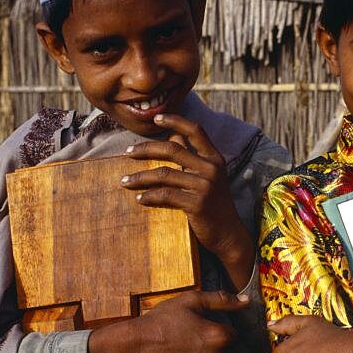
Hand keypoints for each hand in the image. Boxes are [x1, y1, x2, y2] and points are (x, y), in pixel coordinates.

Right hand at [89, 290, 247, 352]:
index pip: (235, 336)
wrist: (136, 347)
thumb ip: (222, 300)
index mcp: (219, 335)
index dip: (222, 332)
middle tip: (201, 344)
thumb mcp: (191, 301)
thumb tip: (247, 300)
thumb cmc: (162, 321)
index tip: (207, 331)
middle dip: (222, 349)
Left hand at [121, 113, 253, 287]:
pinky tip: (139, 198)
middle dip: (146, 149)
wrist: (228, 234)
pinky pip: (165, 195)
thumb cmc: (214, 204)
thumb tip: (173, 136)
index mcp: (215, 158)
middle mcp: (211, 168)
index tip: (156, 118)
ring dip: (140, 177)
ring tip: (125, 181)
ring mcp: (204, 186)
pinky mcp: (196, 203)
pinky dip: (148, 196)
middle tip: (128, 152)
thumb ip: (192, 157)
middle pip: (173, 149)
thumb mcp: (209, 177)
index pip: (195, 131)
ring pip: (164, 174)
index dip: (175, 120)